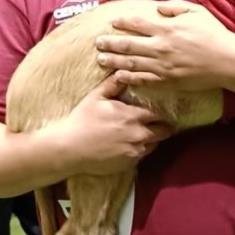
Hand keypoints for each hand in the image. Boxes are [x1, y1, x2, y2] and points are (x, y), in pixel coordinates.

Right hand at [54, 76, 172, 174]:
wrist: (70, 148)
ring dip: (153, 139)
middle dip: (163, 126)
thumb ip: (113, 84)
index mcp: (132, 116)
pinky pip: (143, 155)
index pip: (159, 113)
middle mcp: (138, 134)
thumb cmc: (82, 120)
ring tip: (145, 133)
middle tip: (159, 123)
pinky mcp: (130, 163)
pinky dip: (141, 149)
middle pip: (164, 131)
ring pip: (156, 144)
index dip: (160, 112)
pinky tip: (131, 144)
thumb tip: (122, 71)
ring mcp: (135, 151)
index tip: (159, 111)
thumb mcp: (96, 97)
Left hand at [95, 0, 234, 91]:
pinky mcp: (167, 81)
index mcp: (167, 28)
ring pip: (131, 64)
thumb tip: (158, 9)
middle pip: (129, 45)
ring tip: (100, 60)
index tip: (112, 22)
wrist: (228, 61)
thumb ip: (176, 7)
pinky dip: (129, 78)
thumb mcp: (197, 11)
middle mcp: (161, 46)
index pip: (138, 23)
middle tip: (98, 43)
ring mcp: (162, 65)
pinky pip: (143, 80)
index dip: (123, 22)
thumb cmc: (214, 34)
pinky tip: (118, 77)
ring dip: (114, 62)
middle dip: (111, 44)